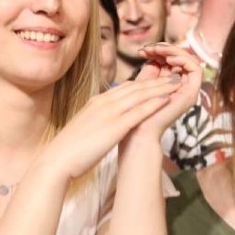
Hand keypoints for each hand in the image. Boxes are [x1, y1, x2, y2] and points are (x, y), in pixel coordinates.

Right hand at [41, 75, 180, 179]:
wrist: (58, 159)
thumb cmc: (70, 148)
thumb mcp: (85, 126)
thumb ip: (98, 119)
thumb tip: (108, 120)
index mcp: (96, 102)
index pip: (124, 88)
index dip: (143, 83)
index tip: (157, 80)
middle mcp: (103, 102)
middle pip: (135, 87)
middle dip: (155, 80)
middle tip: (173, 74)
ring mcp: (109, 113)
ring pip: (139, 95)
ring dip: (159, 87)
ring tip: (176, 82)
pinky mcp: (114, 126)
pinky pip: (138, 112)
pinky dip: (153, 104)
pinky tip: (167, 100)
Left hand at [131, 43, 200, 136]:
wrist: (137, 132)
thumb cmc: (136, 113)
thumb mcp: (141, 86)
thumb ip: (149, 71)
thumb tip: (152, 55)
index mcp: (170, 85)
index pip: (171, 61)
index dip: (159, 51)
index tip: (142, 50)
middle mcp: (181, 87)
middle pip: (181, 59)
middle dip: (165, 49)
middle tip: (149, 48)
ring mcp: (188, 91)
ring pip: (190, 61)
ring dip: (174, 51)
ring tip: (157, 50)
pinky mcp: (191, 94)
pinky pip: (195, 70)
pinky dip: (183, 60)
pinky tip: (168, 58)